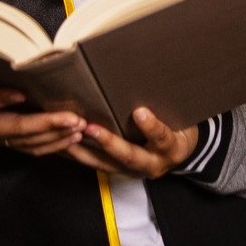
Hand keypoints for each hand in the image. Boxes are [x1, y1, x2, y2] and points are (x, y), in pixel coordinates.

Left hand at [63, 108, 198, 180]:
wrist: (181, 150)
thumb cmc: (180, 126)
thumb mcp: (182, 117)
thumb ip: (167, 104)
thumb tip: (150, 74)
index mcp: (171, 148)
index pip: (163, 138)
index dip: (152, 127)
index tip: (140, 112)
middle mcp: (153, 164)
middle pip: (130, 157)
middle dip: (108, 143)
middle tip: (90, 128)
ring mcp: (134, 171)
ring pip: (107, 165)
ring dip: (85, 151)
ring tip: (66, 137)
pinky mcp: (119, 171)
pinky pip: (97, 165)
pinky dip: (80, 155)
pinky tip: (63, 144)